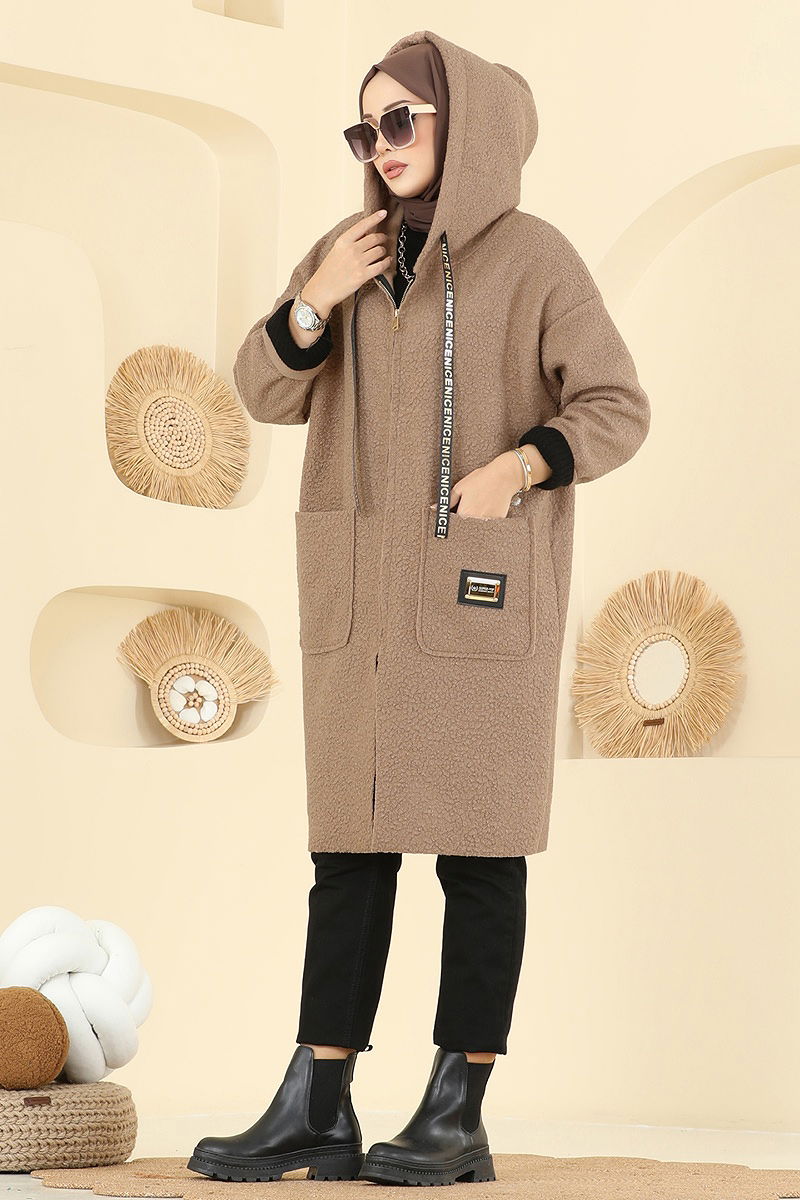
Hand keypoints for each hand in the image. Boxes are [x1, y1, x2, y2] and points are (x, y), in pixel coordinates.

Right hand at [303, 209, 390, 316]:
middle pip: (375, 238)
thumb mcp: (336, 250)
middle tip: (383, 239)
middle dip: (382, 238)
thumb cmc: (329, 271)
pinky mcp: (363, 275)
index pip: (362, 225)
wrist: (322, 290)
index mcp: (343, 241)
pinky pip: (382, 265)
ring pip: (380, 251)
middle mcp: (351, 250)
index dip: (374, 218)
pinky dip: (387, 262)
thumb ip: (350, 241)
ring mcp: (358, 262)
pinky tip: (387, 262)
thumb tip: (367, 233)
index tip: (383, 213)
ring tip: (382, 253)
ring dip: (384, 251)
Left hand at [429, 449, 549, 518]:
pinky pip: (489, 524)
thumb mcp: (460, 487)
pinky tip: (489, 505)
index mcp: (464, 513)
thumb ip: (448, 500)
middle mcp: (475, 521)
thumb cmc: (482, 479)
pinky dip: (487, 517)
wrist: (504, 476)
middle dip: (465, 518)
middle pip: (465, 525)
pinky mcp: (498, 521)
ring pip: (477, 525)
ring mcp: (488, 522)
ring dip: (476, 519)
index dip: (453, 516)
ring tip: (481, 503)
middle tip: (472, 504)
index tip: (457, 510)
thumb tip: (435, 507)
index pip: (452, 522)